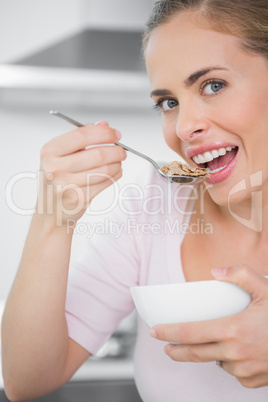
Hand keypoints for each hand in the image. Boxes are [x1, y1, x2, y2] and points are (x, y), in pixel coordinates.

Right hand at [37, 121, 125, 225]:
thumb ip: (82, 137)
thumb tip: (104, 125)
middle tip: (122, 151)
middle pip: (97, 154)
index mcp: (50, 151)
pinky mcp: (79, 199)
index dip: (104, 133)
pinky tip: (114, 173)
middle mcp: (55, 168)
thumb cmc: (58, 179)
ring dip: (117, 165)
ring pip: (105, 170)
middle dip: (116, 151)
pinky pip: (105, 184)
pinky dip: (115, 176)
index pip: (82, 135)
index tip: (116, 134)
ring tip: (118, 163)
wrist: (51, 211)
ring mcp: (66, 185)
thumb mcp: (62, 155)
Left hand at [150, 265, 267, 387]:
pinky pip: (234, 372)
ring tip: (218, 340)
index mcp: (234, 328)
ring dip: (212, 353)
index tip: (156, 332)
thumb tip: (216, 272)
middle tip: (167, 348)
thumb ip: (240, 275)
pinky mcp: (254, 381)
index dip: (170, 332)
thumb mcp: (265, 288)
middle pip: (196, 354)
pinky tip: (240, 351)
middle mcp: (236, 352)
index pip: (192, 332)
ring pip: (217, 362)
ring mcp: (245, 369)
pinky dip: (231, 362)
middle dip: (177, 351)